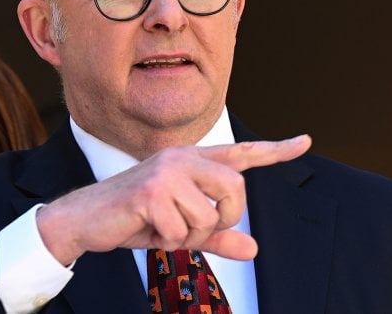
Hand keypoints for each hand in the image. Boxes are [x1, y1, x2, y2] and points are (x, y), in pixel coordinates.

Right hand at [36, 134, 311, 264]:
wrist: (86, 221)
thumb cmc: (136, 220)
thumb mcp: (181, 230)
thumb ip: (217, 238)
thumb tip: (254, 249)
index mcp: (192, 161)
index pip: (240, 153)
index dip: (275, 151)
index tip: (304, 142)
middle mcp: (182, 158)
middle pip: (236, 189)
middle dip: (224, 218)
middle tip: (197, 228)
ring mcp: (166, 171)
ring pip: (208, 216)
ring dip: (187, 235)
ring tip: (161, 227)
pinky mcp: (151, 190)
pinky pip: (181, 229)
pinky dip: (166, 241)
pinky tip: (146, 228)